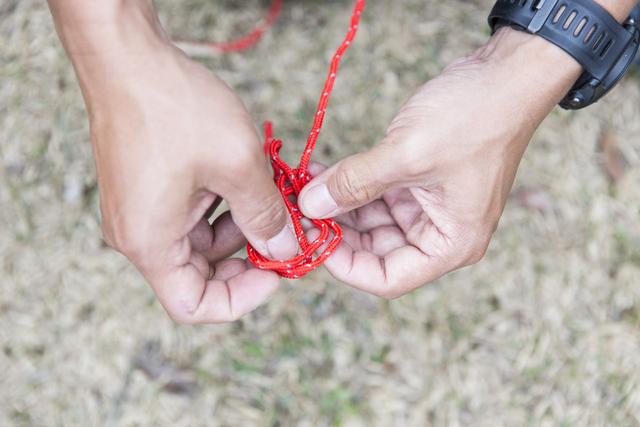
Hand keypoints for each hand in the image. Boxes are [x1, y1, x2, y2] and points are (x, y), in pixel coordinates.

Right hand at [50, 2, 297, 322]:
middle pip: (199, 274)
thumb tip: (283, 249)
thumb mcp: (238, 165)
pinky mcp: (148, 188)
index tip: (275, 273)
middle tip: (284, 233)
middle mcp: (139, 234)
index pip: (194, 306)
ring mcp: (142, 210)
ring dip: (239, 228)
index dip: (240, 299)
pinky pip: (191, 215)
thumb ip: (265, 215)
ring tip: (269, 197)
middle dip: (246, 257)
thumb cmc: (173, 108)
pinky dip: (222, 207)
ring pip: (199, 243)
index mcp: (151, 242)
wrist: (127, 56)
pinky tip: (246, 180)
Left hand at [299, 28, 581, 298]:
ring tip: (303, 186)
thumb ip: (355, 183)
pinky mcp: (419, 182)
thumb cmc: (474, 117)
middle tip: (297, 211)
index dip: (346, 266)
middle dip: (336, 231)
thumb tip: (309, 206)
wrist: (506, 73)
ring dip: (337, 205)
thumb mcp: (407, 154)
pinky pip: (377, 194)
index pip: (389, 278)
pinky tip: (320, 173)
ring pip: (372, 222)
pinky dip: (350, 185)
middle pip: (376, 251)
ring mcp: (430, 207)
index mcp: (452, 243)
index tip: (311, 242)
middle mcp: (441, 233)